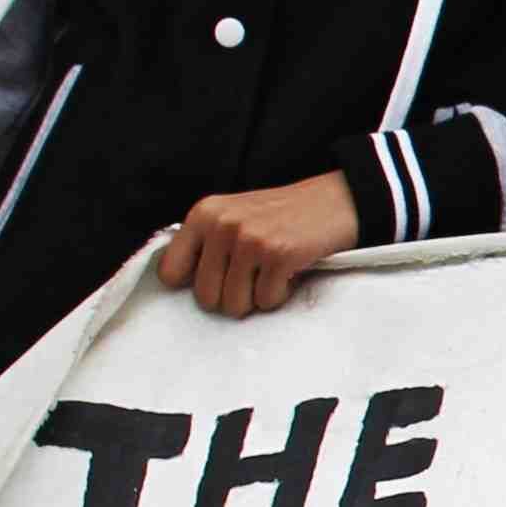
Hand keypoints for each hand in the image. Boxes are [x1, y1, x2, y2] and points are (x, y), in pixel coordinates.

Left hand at [155, 173, 359, 317]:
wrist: (336, 201)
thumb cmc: (283, 216)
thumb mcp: (233, 217)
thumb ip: (205, 243)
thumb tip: (177, 283)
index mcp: (203, 215)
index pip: (169, 272)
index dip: (194, 284)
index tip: (217, 279)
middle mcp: (222, 225)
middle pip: (205, 297)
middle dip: (231, 297)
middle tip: (252, 279)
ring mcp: (249, 239)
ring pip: (234, 304)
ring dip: (256, 298)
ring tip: (270, 274)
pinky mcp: (278, 254)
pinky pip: (266, 301)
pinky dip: (280, 294)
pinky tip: (289, 272)